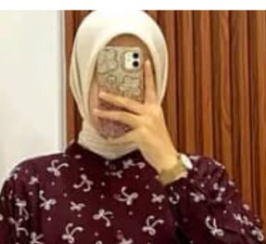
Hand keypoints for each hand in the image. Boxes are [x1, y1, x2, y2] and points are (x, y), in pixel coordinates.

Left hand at [94, 59, 179, 173]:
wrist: (169, 160)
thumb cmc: (161, 145)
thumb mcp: (156, 126)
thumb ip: (145, 117)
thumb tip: (129, 114)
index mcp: (155, 110)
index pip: (151, 89)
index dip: (148, 75)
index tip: (145, 62)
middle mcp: (151, 114)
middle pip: (128, 102)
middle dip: (113, 97)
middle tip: (101, 93)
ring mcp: (146, 124)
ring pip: (122, 115)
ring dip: (107, 113)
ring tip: (97, 110)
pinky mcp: (141, 135)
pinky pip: (123, 135)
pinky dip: (115, 138)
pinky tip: (108, 138)